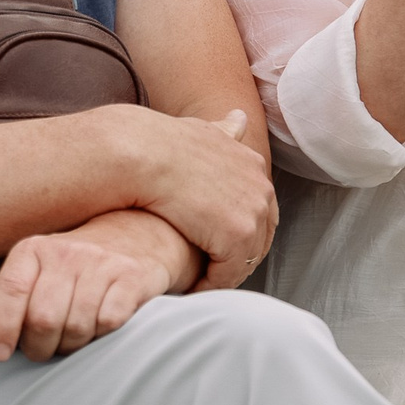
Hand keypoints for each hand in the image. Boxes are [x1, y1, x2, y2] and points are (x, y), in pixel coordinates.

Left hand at [0, 210, 196, 362]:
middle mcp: (65, 252)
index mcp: (31, 250)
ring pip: (77, 326)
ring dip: (71, 346)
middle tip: (41, 350)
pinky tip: (99, 327)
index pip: (8, 292)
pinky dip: (102, 335)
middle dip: (39, 347)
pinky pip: (110, 322)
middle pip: (43, 319)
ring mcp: (101, 263)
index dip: (1, 329)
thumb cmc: (70, 266)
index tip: (0, 354)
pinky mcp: (132, 278)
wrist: (136, 235)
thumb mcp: (27, 275)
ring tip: (69, 340)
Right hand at [109, 105, 277, 276]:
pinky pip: (228, 274)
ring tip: (199, 283)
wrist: (142, 154)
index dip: (241, 232)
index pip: (260, 212)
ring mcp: (252, 213)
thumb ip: (224, 131)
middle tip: (209, 272)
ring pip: (244, 261)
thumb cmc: (161, 143)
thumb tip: (239, 118)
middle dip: (237, 258)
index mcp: (253, 165)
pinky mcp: (236, 237)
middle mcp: (261, 188)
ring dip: (223, 275)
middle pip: (259, 240)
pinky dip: (211, 285)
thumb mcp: (203, 131)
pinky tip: (191, 287)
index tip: (216, 246)